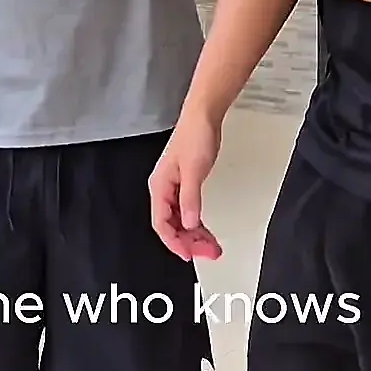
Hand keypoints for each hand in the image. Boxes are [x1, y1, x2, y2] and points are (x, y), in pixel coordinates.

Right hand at [150, 115, 223, 260]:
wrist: (204, 116)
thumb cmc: (195, 136)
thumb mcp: (194, 171)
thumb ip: (191, 199)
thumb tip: (190, 224)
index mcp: (160, 186)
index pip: (162, 223)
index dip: (174, 242)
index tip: (190, 254)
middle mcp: (164, 189)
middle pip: (171, 225)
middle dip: (188, 241)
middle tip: (208, 252)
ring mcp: (174, 187)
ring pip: (180, 220)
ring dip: (194, 235)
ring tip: (210, 246)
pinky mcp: (185, 184)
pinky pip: (187, 211)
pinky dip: (197, 223)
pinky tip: (206, 230)